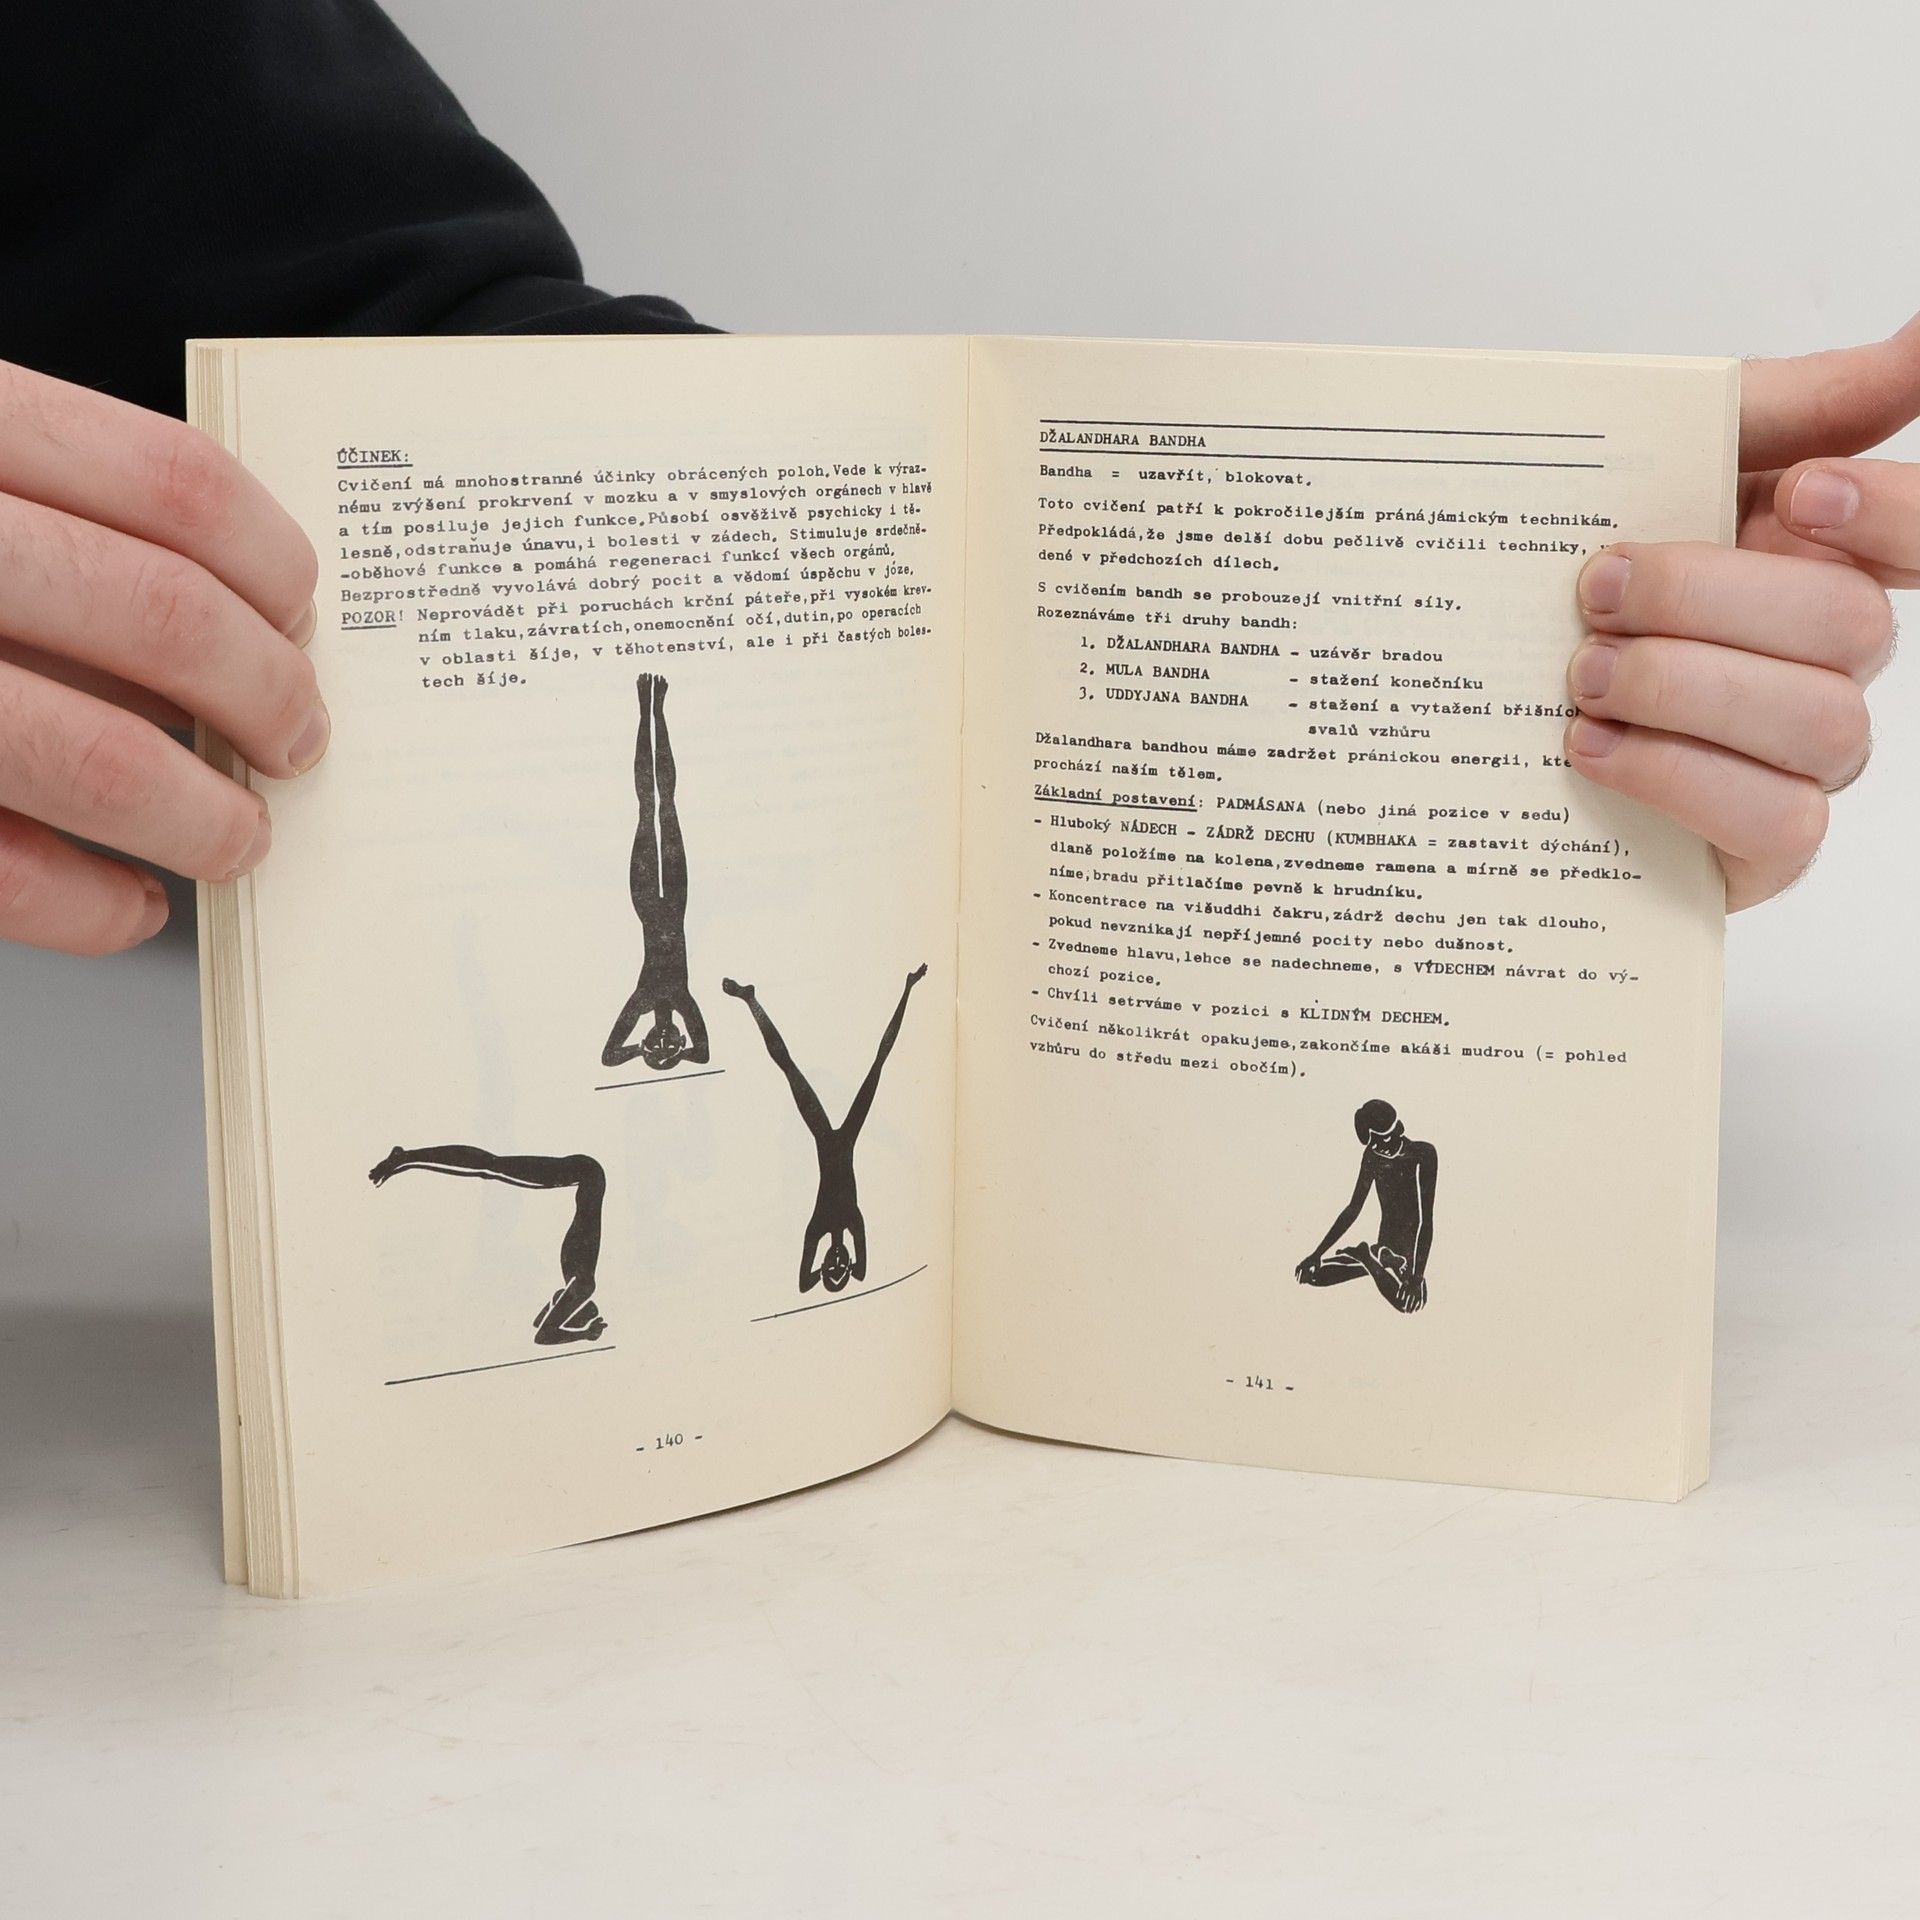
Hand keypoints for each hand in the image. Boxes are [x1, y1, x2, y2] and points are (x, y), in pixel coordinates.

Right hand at [0, 359, 321, 952]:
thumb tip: (231, 615)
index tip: (302, 612)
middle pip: (161, 615)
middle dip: (267, 695)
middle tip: (297, 737)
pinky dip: (93, 905)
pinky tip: (130, 904)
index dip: (269, 561)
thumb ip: (36, 507)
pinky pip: (0, 871)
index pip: (167, 484)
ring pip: (97, 757)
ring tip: (236, 836)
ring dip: (204, 815)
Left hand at [1565, 315, 1919, 908]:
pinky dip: (1677, 776)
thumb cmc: (1581, 584)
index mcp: (1823, 562)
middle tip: (1596, 594)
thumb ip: (1793, 403)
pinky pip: (1779, 822)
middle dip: (1709, 600)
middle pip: (1850, 626)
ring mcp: (1804, 759)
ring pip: (1821, 724)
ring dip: (1683, 690)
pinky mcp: (1761, 848)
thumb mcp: (1665, 469)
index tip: (1798, 491)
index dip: (1891, 515)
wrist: (1468, 707)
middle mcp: (1831, 662)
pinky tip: (1591, 750)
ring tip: (1579, 680)